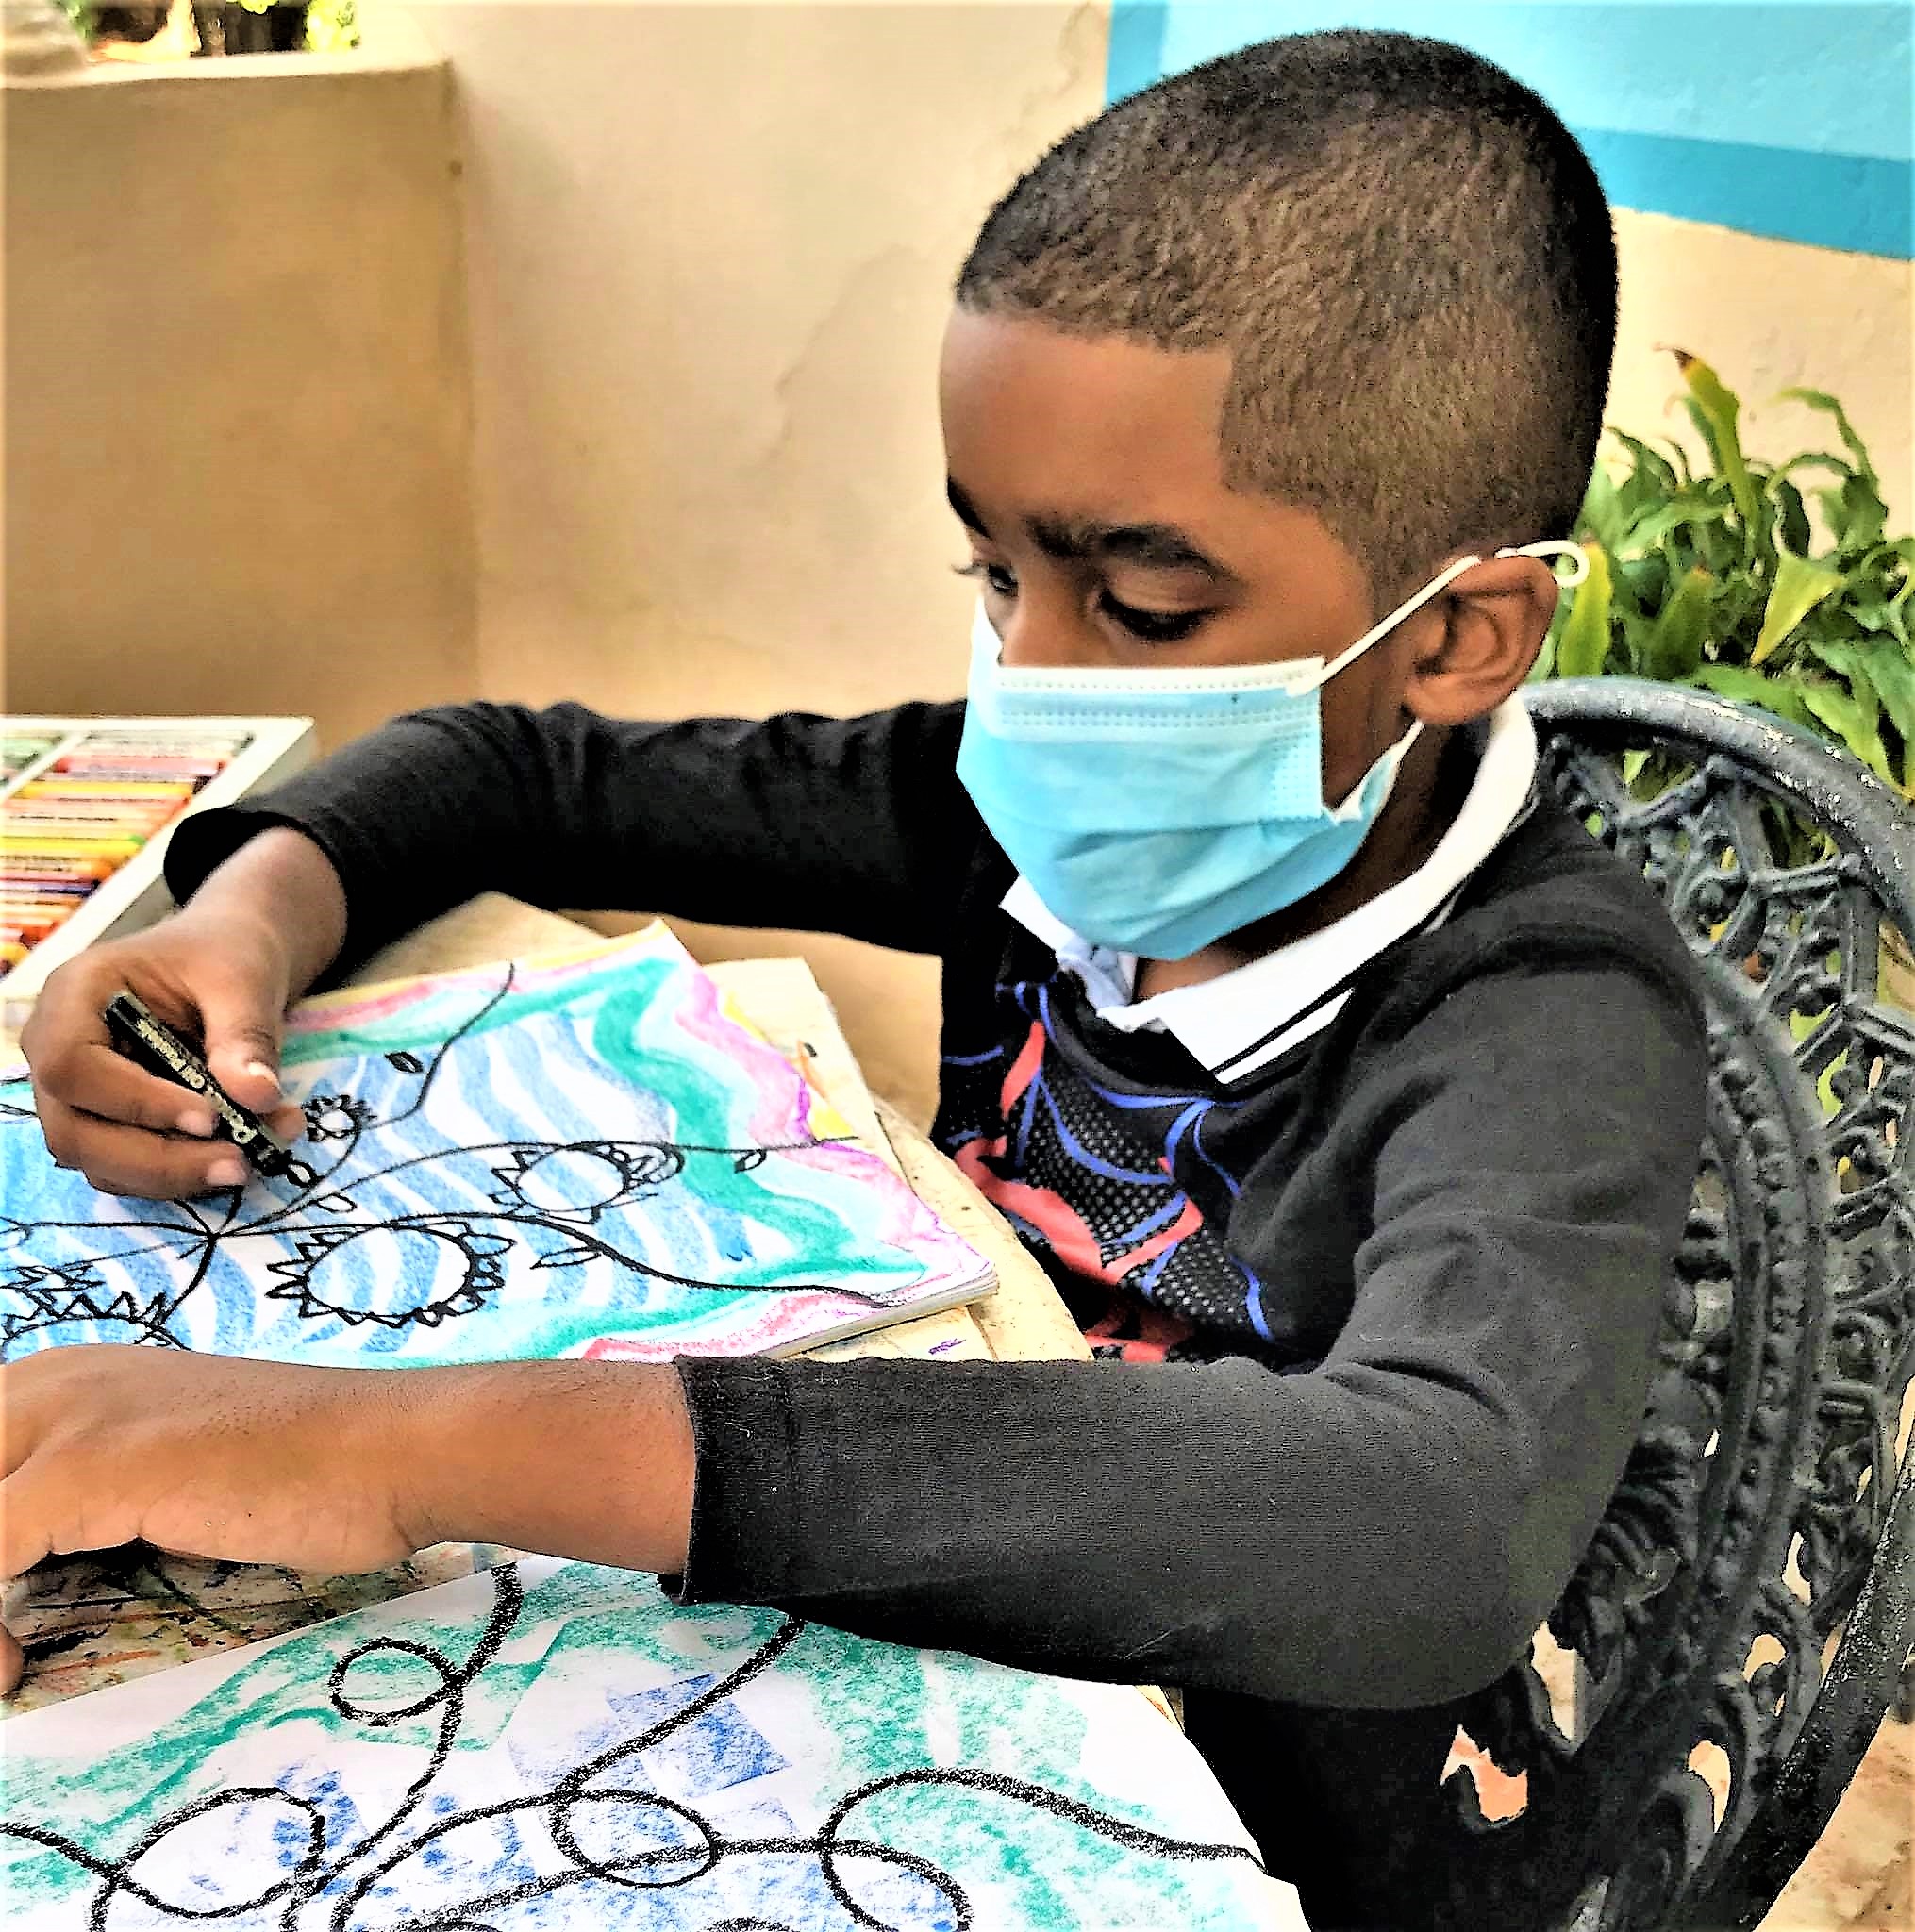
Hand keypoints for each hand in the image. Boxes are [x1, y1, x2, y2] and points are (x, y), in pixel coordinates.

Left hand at [0, 1346, 425, 1693]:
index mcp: (71, 1378)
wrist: (394, 1450)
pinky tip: (9, 1668)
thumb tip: (35, 1566)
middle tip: (1, 1631)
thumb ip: (101, 1497)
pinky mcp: (90, 1466)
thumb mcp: (177, 1471)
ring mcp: (71, 1417)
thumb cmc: (311, 1472)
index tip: (5, 1616)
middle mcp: (56, 1380)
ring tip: (0, 1659)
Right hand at [20, 826, 347, 1200]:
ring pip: (100, 1161)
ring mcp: (79, 1095)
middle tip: (237, 1163)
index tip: (210, 1117)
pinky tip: (241, 1157)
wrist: (230, 960)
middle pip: (75, 1130)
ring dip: (175, 1176)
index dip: (134, 1102)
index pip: (71, 1065)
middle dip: (158, 1159)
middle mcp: (58, 1049)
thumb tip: (259, 1098)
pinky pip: (131, 1169)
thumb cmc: (223, 955)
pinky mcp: (111, 1124)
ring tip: (249, 1162)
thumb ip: (246, 1035)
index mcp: (75, 996)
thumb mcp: (242, 978)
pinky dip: (184, 1175)